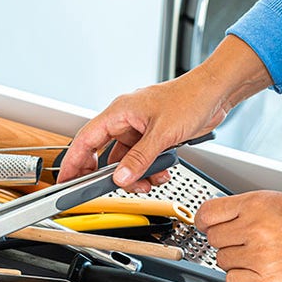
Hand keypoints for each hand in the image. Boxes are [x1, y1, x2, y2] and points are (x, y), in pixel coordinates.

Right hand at [58, 36, 272, 191]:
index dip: (73, 161)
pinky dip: (149, 170)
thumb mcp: (162, 133)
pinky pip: (142, 159)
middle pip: (104, 154)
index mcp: (119, 112)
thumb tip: (121, 177)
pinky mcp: (153, 137)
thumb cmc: (190, 98)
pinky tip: (161, 172)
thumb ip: (139, 158)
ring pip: (125, 161)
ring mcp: (139, 130)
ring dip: (135, 175)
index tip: (65, 179)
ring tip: (149, 181)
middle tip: (110, 188)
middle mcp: (126, 120)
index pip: (86, 140)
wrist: (216, 93)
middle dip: (109, 174)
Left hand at [196, 191, 281, 281]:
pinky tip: (254, 271)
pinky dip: (240, 279)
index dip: (205, 221)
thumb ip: (245, 208)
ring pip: (221, 260)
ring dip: (234, 260)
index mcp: (255, 204)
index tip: (207, 225)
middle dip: (226, 240)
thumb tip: (217, 219)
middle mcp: (254, 228)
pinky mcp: (266, 279)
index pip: (207, 214)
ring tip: (257, 255)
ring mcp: (259, 255)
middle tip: (244, 241)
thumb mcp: (277, 201)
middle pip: (213, 239)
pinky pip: (232, 281)